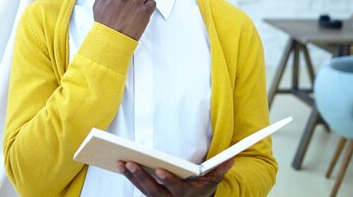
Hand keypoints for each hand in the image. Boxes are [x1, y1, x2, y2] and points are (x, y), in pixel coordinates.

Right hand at [93, 0, 155, 39]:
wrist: (112, 40)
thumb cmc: (104, 22)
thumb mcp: (98, 4)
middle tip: (131, 0)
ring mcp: (135, 1)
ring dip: (142, 0)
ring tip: (132, 12)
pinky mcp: (145, 10)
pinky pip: (152, 2)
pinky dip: (148, 8)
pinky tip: (139, 15)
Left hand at [118, 159, 233, 196]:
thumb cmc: (204, 188)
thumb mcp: (214, 180)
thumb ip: (220, 169)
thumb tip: (230, 158)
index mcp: (186, 195)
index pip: (176, 189)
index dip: (168, 181)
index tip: (159, 170)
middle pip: (154, 191)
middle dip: (141, 177)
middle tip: (131, 163)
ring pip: (144, 190)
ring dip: (132, 177)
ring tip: (122, 163)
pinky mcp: (152, 196)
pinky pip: (140, 188)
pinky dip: (131, 178)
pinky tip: (123, 167)